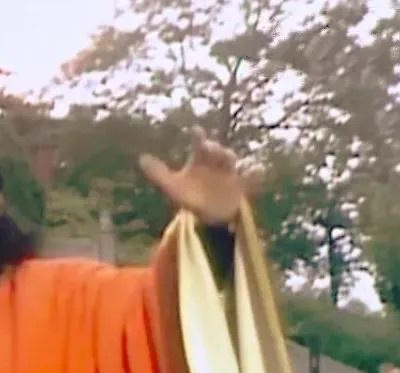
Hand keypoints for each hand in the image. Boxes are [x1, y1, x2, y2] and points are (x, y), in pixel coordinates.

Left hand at [139, 126, 256, 225]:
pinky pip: (250, 177)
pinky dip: (255, 172)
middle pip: (216, 150)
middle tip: (209, 148)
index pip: (199, 144)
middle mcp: (215, 162)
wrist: (210, 216)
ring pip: (231, 161)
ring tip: (229, 158)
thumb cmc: (190, 197)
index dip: (198, 137)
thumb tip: (142, 159)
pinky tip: (258, 169)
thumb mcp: (173, 187)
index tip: (196, 131)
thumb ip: (159, 173)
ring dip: (230, 158)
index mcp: (199, 159)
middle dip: (214, 148)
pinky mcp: (240, 185)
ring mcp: (228, 172)